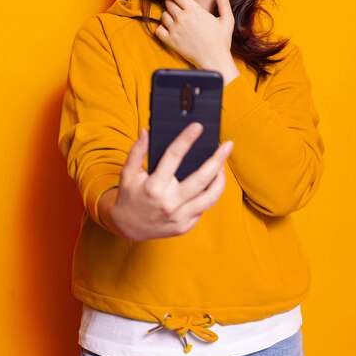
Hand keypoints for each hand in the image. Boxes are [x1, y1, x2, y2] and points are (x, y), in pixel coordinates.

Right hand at [98, 123, 232, 240]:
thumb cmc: (130, 196)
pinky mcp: (185, 226)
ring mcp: (179, 217)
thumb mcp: (128, 173)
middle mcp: (169, 202)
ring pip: (211, 196)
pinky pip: (204, 208)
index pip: (173, 157)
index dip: (186, 139)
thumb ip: (137, 152)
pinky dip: (209, 194)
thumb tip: (146, 131)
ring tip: (223, 165)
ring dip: (221, 179)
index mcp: (154, 186)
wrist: (128, 228)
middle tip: (227, 145)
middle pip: (202, 178)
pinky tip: (211, 183)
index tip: (197, 127)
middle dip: (218, 159)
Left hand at [147, 0, 239, 83]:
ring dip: (169, 16)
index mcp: (194, 10)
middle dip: (173, 3)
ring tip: (181, 23)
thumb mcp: (227, 20)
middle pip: (168, 2)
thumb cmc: (221, 41)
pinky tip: (172, 31)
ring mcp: (175, 30)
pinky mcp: (170, 41)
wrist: (214, 61)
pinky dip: (163, 28)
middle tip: (183, 10)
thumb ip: (224, 3)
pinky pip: (159, 29)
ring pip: (163, 15)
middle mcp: (182, 18)